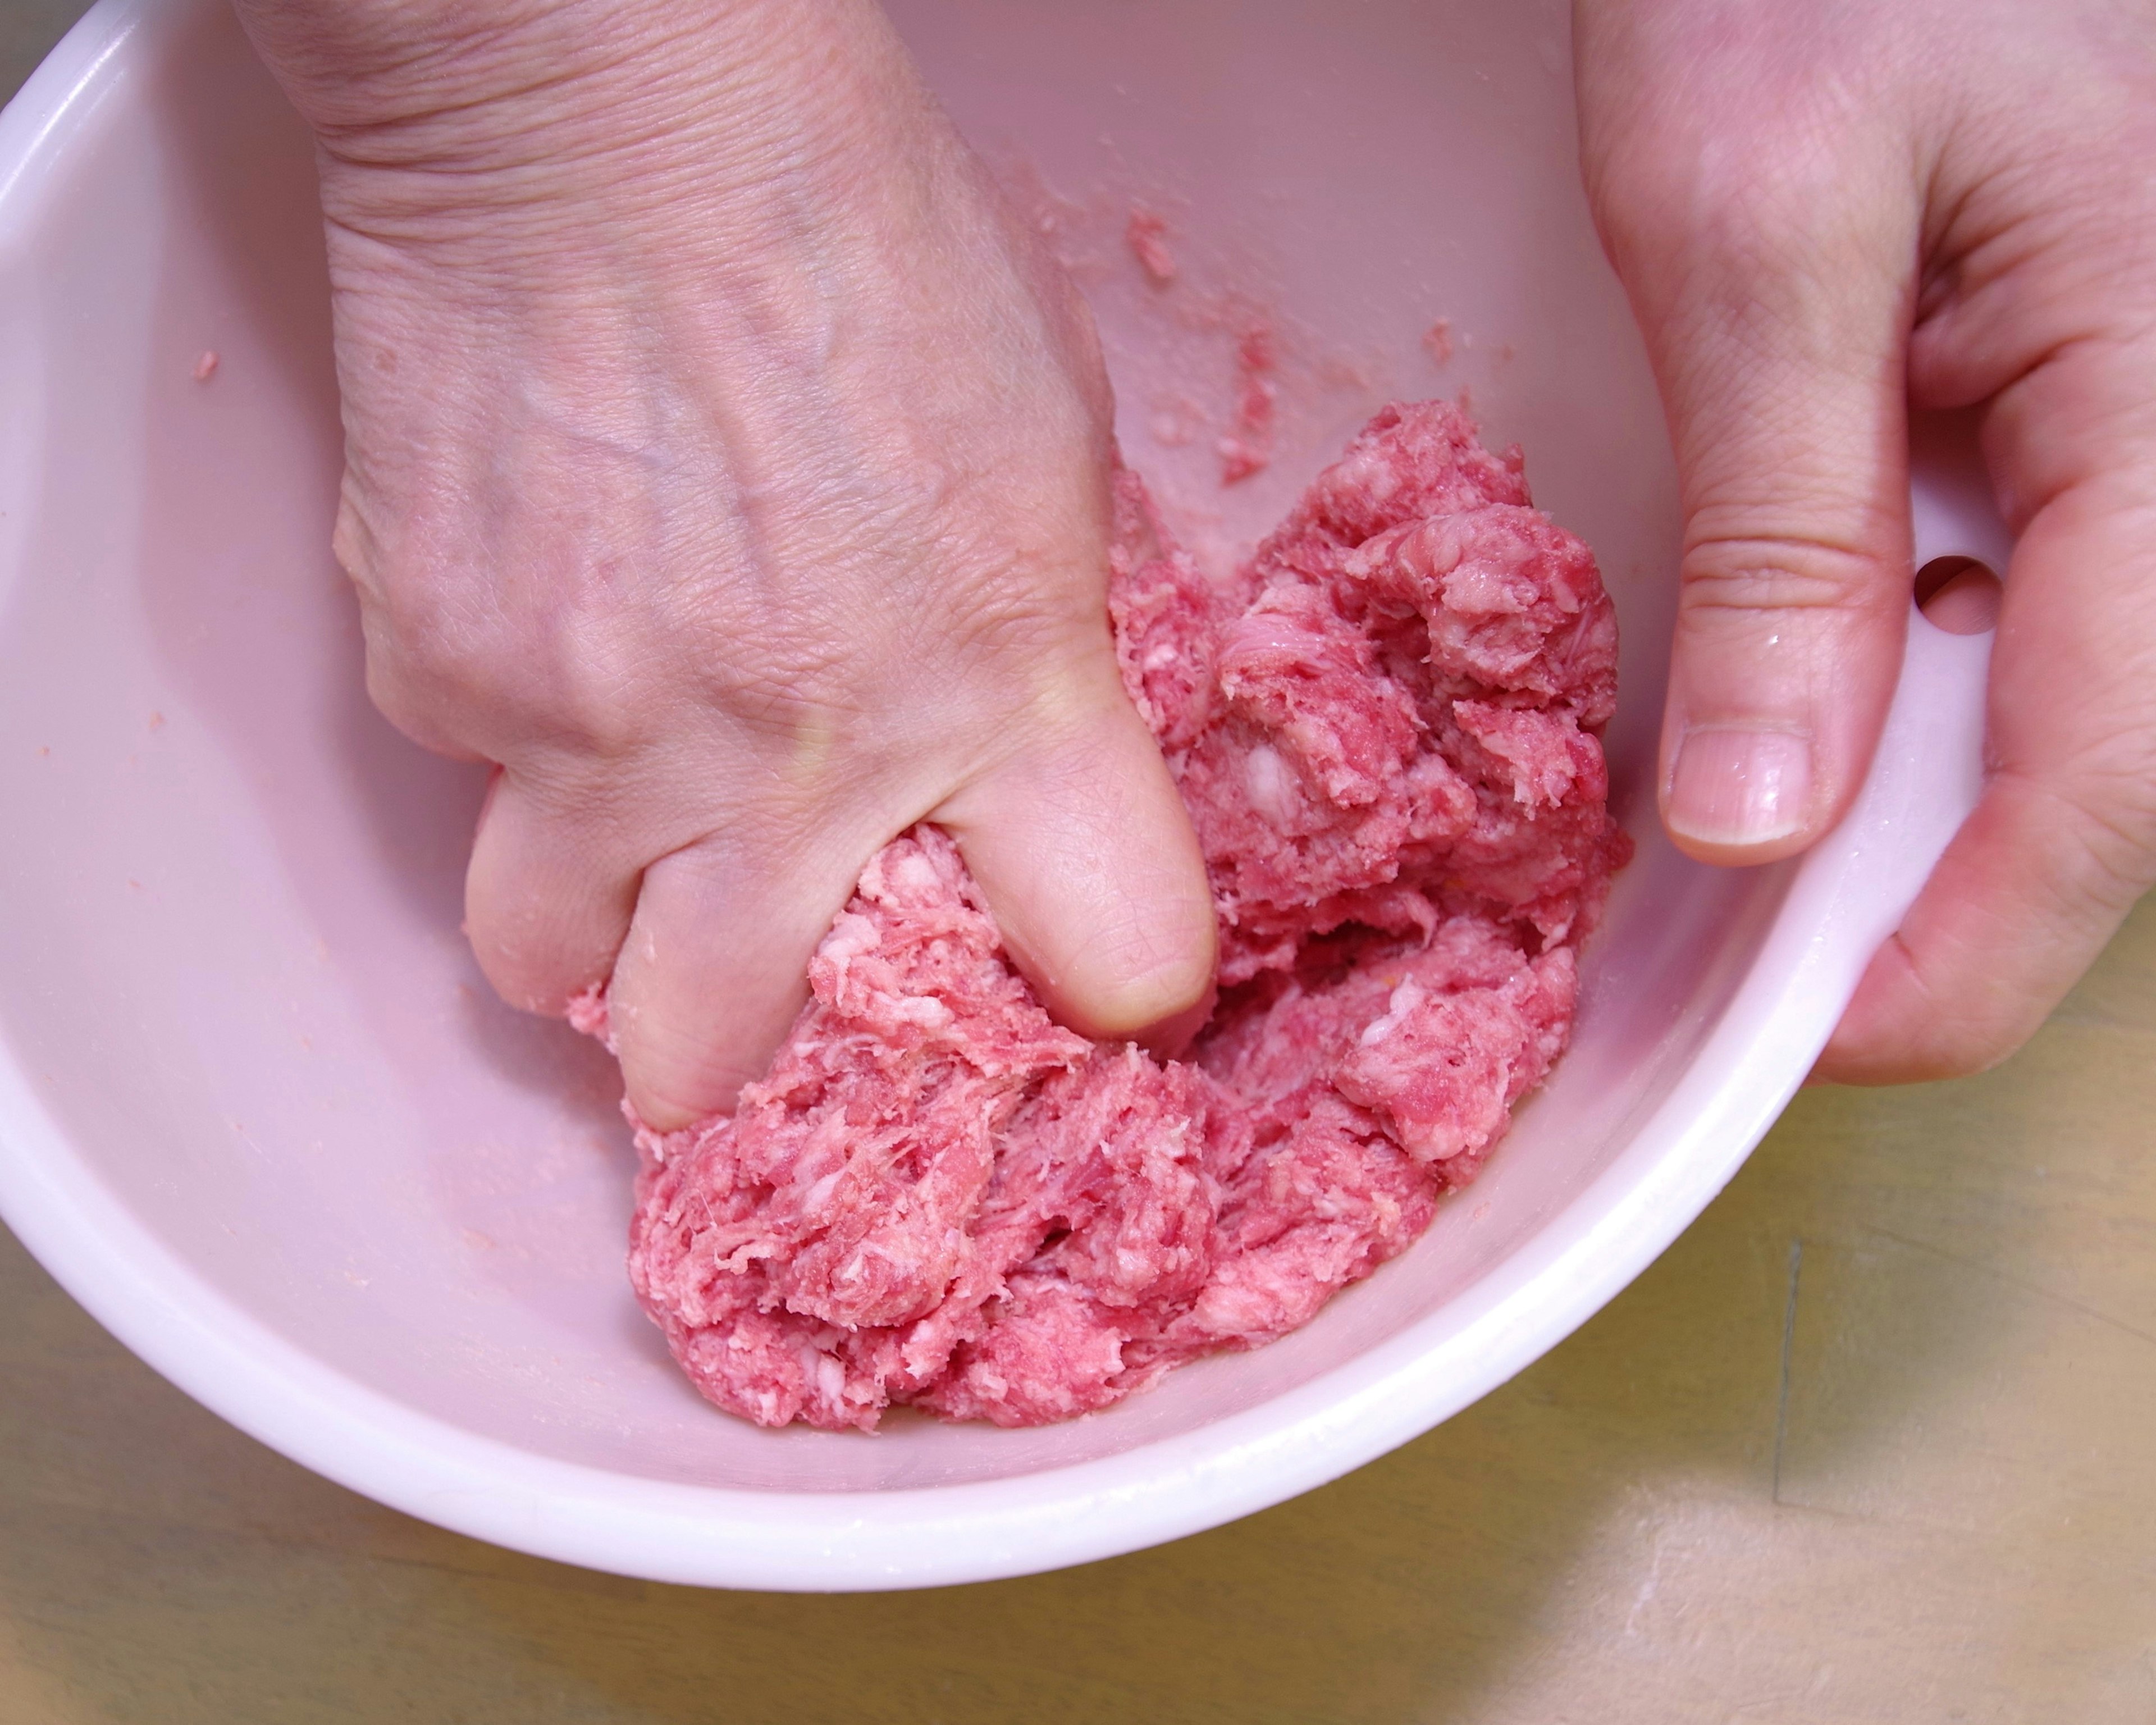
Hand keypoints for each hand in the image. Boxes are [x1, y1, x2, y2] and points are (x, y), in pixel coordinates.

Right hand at [232, 0, 1216, 1127]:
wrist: (613, 110)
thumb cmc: (857, 237)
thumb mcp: (1042, 442)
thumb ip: (1034, 640)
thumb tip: (1000, 759)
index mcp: (1003, 690)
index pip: (1117, 955)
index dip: (1104, 985)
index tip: (1068, 972)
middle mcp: (795, 761)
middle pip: (719, 1052)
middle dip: (725, 1056)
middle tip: (735, 1004)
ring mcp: (592, 735)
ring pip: (547, 960)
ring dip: (587, 936)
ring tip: (618, 843)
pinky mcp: (440, 674)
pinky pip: (471, 777)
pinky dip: (512, 738)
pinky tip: (551, 616)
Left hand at [1574, 0, 2155, 1081]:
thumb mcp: (1762, 237)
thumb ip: (1787, 527)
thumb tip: (1769, 812)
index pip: (2111, 764)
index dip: (1973, 945)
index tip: (1825, 1043)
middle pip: (2112, 762)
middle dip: (1952, 904)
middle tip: (1772, 986)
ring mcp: (2134, 437)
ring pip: (2075, 704)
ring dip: (1930, 816)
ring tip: (1769, 884)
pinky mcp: (2068, 422)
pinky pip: (2024, 612)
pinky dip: (1910, 702)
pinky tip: (1802, 723)